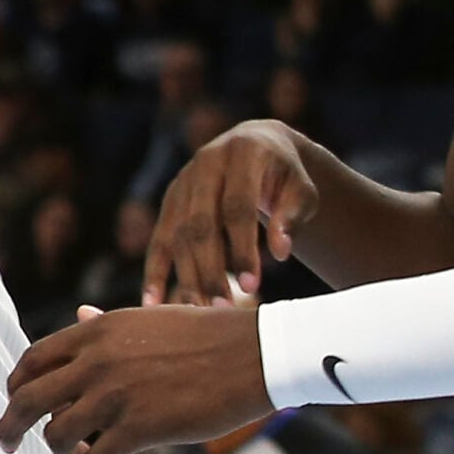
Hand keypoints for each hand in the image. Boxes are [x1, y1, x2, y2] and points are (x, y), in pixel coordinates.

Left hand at [0, 304, 269, 453]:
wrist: (254, 354)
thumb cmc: (206, 335)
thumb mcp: (148, 319)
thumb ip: (106, 326)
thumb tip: (79, 315)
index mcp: (95, 333)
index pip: (32, 361)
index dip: (15, 385)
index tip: (14, 401)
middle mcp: (95, 363)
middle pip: (27, 400)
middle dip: (10, 427)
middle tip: (8, 443)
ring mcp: (115, 396)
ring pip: (57, 435)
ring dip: (61, 451)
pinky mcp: (139, 428)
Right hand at [144, 121, 318, 305]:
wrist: (256, 144)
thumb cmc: (285, 174)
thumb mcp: (301, 188)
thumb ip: (291, 217)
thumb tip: (279, 253)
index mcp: (242, 155)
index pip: (237, 208)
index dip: (242, 248)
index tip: (252, 286)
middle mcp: (204, 165)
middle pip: (200, 225)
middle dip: (210, 269)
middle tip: (223, 306)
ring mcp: (181, 183)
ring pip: (177, 235)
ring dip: (187, 275)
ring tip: (201, 309)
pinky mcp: (170, 200)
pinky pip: (159, 240)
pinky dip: (155, 272)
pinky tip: (153, 302)